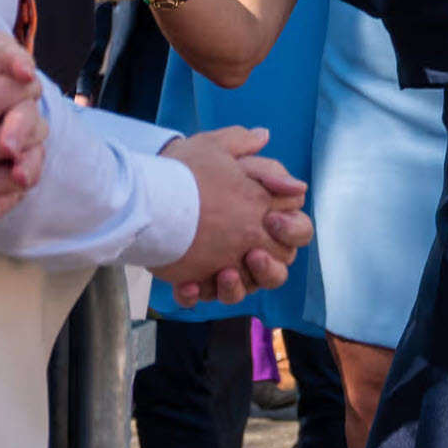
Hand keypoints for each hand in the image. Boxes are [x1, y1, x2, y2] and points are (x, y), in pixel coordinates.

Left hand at [153, 127, 309, 306]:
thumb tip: (296, 183)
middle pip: (276, 272)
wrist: (150, 180)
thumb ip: (264, 166)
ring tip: (225, 273)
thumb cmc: (191, 167)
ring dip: (236, 287)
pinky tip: (188, 284)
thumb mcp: (223, 153)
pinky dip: (196, 292)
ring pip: (241, 291)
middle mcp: (248, 248)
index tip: (272, 218)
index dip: (292, 230)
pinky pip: (200, 294)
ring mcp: (222, 266)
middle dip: (269, 268)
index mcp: (263, 221)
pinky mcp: (194, 277)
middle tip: (252, 254)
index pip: (296, 233)